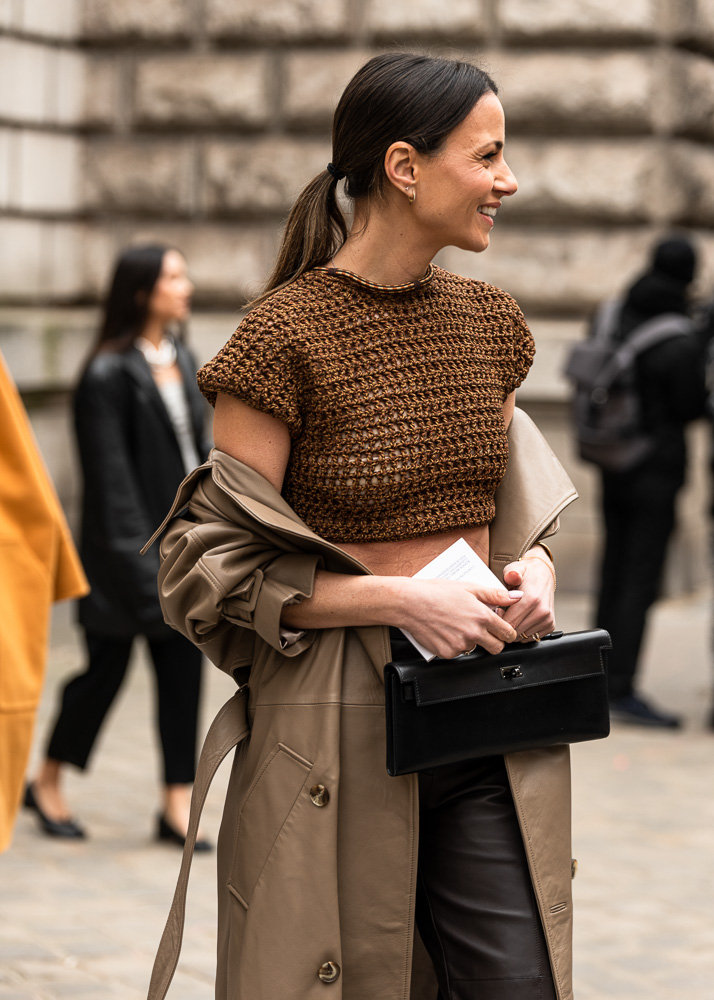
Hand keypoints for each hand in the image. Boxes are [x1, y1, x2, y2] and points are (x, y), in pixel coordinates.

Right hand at [394, 577, 522, 658]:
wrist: (409, 603)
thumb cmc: (436, 592)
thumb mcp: (469, 587)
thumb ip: (495, 595)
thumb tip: (516, 597)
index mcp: (482, 616)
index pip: (508, 633)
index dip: (507, 631)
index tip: (503, 629)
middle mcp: (474, 633)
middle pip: (496, 647)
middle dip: (494, 641)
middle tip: (483, 630)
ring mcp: (460, 645)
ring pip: (475, 649)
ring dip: (471, 641)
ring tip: (457, 625)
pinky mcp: (447, 653)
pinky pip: (458, 653)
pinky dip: (454, 645)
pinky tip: (446, 631)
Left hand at [500, 552, 554, 640]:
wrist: (543, 574)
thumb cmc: (526, 573)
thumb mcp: (515, 568)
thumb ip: (511, 573)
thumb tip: (512, 576)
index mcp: (531, 599)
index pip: (509, 623)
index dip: (499, 620)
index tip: (498, 611)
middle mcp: (542, 611)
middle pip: (515, 632)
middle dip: (506, 626)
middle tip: (505, 612)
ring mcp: (547, 620)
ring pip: (522, 637)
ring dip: (515, 629)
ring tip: (514, 614)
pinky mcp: (550, 625)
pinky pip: (531, 637)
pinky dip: (524, 631)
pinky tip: (522, 619)